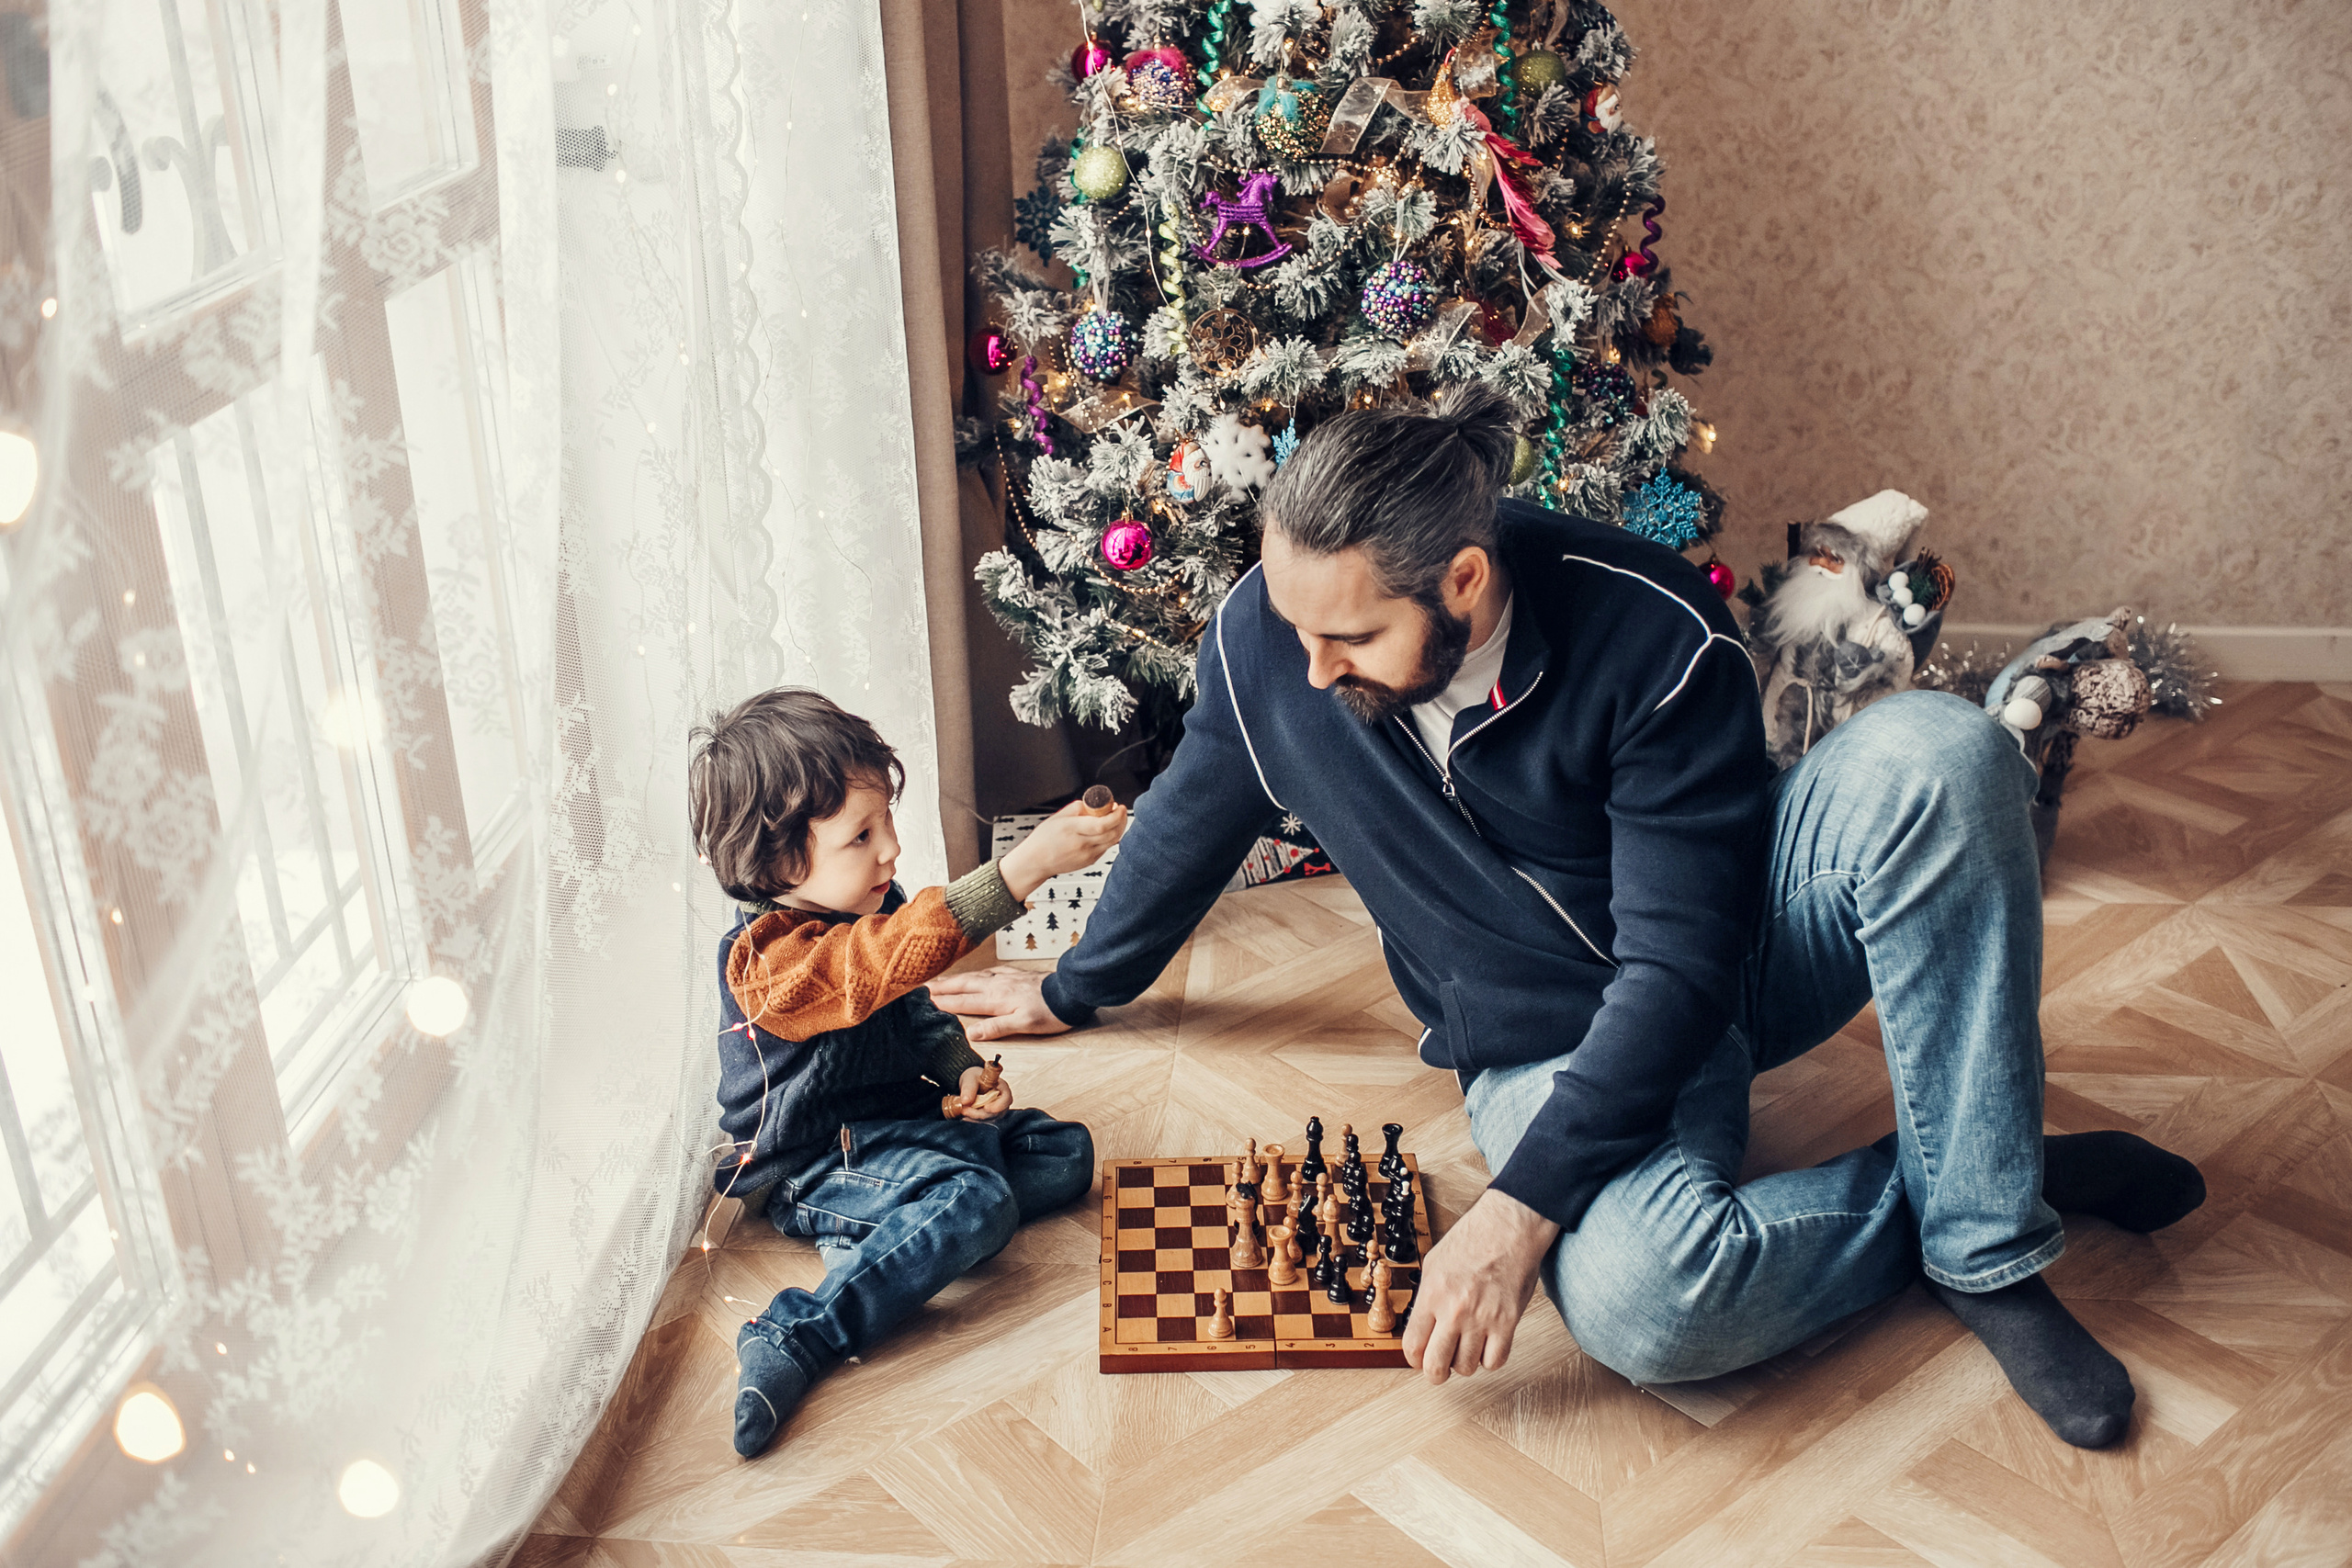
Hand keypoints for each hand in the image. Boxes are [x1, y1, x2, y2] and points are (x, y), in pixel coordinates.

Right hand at [929, 967, 1070, 1042]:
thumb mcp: (1024, 1025)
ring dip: (956, 979)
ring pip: (975, 976)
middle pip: (964, 985)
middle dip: (943, 986)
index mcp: (997, 999)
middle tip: (923, 986)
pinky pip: (989, 971)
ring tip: (941, 980)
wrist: (1071, 992)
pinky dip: (976, 972)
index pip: (964, 1001)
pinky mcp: (1016, 974)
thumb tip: (971, 1032)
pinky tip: (976, 973)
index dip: (944, 1001)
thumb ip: (996, 1027)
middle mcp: (998, 985)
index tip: (925, 1000)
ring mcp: (1007, 977)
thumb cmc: (1050, 1012)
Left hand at [953, 1062, 1013, 1120]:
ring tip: (963, 1111)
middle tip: (965, 1110)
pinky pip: (983, 1121)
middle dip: (980, 1113)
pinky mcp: (990, 1116)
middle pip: (996, 1112)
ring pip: (989, 1119)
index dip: (998, 1106)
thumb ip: (968, 1088)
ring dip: (975, 1117)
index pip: (1006, 1099)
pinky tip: (965, 1115)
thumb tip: (965, 1101)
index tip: (986, 1108)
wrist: (970, 1083)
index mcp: (1003, 1088)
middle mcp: (1003, 1100)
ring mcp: (998, 1110)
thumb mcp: (970, 1079)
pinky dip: (974, 1119)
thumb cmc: (974, 1078)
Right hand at [998, 797, 1127, 899]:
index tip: (1119, 806)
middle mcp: (1082, 844)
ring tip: (1114, 818)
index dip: (1116, 815)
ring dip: (1118, 828)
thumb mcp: (1058, 817)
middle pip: (1113, 833)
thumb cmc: (1043, 840)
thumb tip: (1095, 804)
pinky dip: (1110, 837)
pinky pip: (1106, 847)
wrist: (1036, 862)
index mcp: (1072, 830)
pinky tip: (1105, 830)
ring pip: (1113, 841)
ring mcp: (1087, 855)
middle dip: (1121, 819)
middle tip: (1119, 810)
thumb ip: (1078, 808)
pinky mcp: (1090, 861)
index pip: (1103, 824)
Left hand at [1400, 1187, 1559, 1386]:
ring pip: (1466, 1367)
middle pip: (1436, 1366)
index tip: (1419, 1359)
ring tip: (1466, 1348)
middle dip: (1435, 1373)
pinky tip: (1487, 1345)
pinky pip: (1494, 1361)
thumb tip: (1420, 1326)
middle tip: (1439, 1369)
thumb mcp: (1435, 1263)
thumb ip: (1426, 1297)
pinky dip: (1489, 1359)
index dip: (1414, 1359)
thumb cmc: (1473, 1239)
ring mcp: (1482, 1319)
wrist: (1509, 1227)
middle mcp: (1455, 1310)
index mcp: (1432, 1294)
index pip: (1412, 1346)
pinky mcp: (1508, 1322)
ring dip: (1464, 1363)